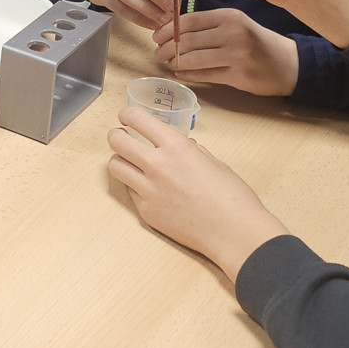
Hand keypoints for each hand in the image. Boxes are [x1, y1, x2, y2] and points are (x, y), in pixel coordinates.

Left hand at [108, 105, 285, 281]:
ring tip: (130, 163)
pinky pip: (130, 191)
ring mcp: (149, 190)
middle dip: (116, 135)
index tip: (126, 116)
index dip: (127, 114)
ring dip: (120, 161)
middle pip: (117, 141)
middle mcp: (157, 165)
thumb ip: (193, 151)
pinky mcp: (146, 212)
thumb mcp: (215, 163)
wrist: (233, 233)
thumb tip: (185, 146)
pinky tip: (148, 188)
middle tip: (121, 138)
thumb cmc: (232, 196)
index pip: (138, 119)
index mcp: (177, 147)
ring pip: (115, 166)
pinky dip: (135, 186)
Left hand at [152, 5, 299, 95]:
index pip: (188, 21)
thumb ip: (208, 26)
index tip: (156, 37)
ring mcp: (236, 54)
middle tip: (158, 54)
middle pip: (187, 40)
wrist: (288, 64)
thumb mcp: (235, 25)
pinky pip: (205, 75)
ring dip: (175, 63)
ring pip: (193, 59)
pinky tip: (182, 74)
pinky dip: (188, 75)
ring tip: (169, 64)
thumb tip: (171, 30)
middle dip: (166, 49)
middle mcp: (232, 32)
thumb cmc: (256, 42)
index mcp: (229, 16)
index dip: (167, 30)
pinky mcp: (239, 75)